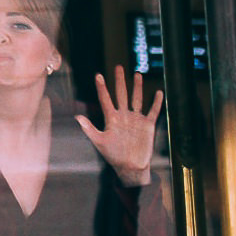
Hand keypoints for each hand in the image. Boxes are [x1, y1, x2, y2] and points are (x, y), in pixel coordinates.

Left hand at [75, 68, 161, 184]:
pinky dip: (156, 103)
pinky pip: (152, 112)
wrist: (130, 168)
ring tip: (137, 74)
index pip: (105, 100)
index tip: (98, 75)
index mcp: (111, 118)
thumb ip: (89, 129)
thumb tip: (77, 117)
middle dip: (120, 81)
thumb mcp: (100, 142)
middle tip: (118, 66)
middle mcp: (123, 115)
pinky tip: (158, 92)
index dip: (102, 88)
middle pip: (121, 94)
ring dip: (137, 87)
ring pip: (136, 99)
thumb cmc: (113, 155)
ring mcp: (136, 119)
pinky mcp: (147, 126)